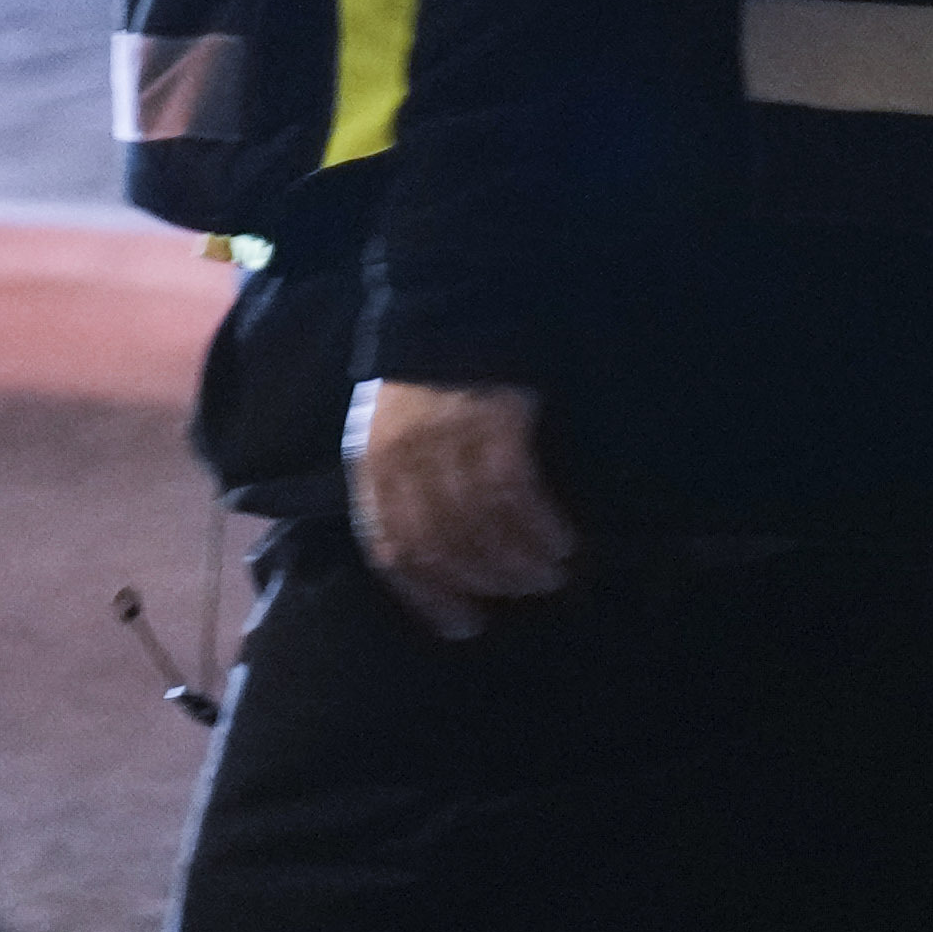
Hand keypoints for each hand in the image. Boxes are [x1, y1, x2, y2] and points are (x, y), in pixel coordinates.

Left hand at [351, 375, 574, 636]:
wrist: (451, 307)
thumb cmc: (422, 385)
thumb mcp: (386, 436)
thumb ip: (397, 490)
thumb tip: (433, 562)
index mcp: (370, 465)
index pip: (390, 549)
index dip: (427, 597)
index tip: (464, 625)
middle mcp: (403, 457)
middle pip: (440, 544)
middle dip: (483, 583)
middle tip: (518, 597)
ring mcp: (449, 438)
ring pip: (481, 525)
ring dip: (519, 563)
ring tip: (547, 576)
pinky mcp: (495, 420)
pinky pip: (517, 493)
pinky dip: (541, 527)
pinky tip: (562, 542)